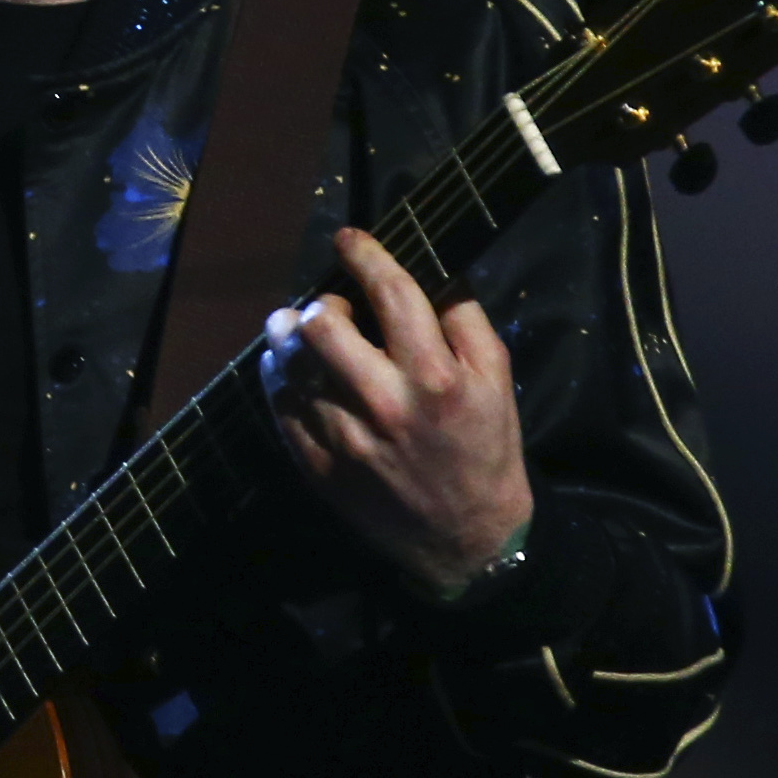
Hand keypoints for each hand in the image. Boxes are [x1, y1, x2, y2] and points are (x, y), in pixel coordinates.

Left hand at [261, 227, 533, 597]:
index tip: (349, 238)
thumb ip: (465, 320)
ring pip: (289, 365)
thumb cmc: (485, 449)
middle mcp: (382, 403)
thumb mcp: (498, 380)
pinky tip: (292, 370)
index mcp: (434, 376)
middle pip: (320, 326)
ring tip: (296, 330)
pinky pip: (279, 406)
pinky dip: (279, 378)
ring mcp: (342, 438)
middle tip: (330, 307)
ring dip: (287, 337)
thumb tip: (431, 271)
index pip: (391, 294)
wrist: (466, 539)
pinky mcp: (316, 465)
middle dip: (320, 304)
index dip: (364, 255)